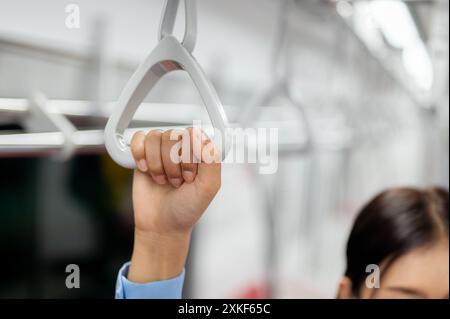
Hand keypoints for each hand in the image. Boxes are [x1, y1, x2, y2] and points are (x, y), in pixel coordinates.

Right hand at [128, 128, 220, 282]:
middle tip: (176, 182)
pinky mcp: (143, 155)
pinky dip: (140, 155)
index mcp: (200, 152)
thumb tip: (199, 135)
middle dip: (172, 164)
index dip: (188, 155)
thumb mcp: (208, 188)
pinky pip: (139, 138)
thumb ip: (211, 159)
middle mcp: (182, 148)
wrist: (161, 225)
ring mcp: (162, 150)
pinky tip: (146, 170)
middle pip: (172, 135)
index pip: (193, 134)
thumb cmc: (187, 208)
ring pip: (155, 137)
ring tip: (163, 180)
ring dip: (157, 164)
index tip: (189, 176)